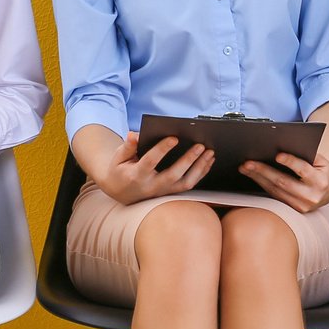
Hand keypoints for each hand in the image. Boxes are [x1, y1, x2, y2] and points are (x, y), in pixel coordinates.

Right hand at [93, 132, 212, 204]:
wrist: (119, 192)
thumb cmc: (120, 170)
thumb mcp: (118, 157)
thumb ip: (127, 146)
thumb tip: (135, 135)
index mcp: (136, 175)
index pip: (150, 161)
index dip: (162, 149)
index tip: (174, 137)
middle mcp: (151, 186)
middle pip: (173, 175)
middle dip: (188, 160)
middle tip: (200, 145)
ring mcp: (162, 192)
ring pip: (184, 183)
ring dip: (199, 168)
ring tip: (210, 152)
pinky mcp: (170, 193)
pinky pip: (188, 185)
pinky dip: (201, 173)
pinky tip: (208, 161)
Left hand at [242, 150, 328, 213]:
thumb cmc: (321, 168)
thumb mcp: (319, 159)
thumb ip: (305, 153)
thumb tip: (281, 145)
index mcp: (320, 181)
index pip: (304, 170)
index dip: (291, 162)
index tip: (277, 155)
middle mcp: (312, 196)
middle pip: (284, 183)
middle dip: (264, 171)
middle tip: (249, 162)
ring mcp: (302, 206)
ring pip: (276, 191)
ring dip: (258, 178)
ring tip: (245, 167)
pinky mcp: (293, 210)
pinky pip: (275, 196)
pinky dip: (262, 184)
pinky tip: (253, 176)